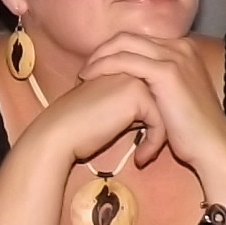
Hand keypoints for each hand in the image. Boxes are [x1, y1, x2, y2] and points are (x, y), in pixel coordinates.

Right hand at [25, 67, 159, 171]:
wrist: (59, 134)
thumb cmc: (79, 128)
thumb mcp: (110, 110)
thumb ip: (131, 106)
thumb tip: (154, 118)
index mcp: (121, 66)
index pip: (153, 90)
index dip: (154, 116)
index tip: (147, 142)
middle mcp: (130, 65)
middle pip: (163, 97)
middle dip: (162, 126)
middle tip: (152, 150)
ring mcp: (134, 76)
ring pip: (165, 109)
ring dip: (159, 137)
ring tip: (146, 156)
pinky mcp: (137, 94)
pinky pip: (159, 121)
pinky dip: (154, 143)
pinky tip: (140, 158)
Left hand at [77, 34, 225, 179]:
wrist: (212, 147)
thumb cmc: (193, 131)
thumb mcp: (175, 98)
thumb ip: (158, 84)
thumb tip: (134, 84)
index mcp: (184, 50)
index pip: (139, 40)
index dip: (114, 50)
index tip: (95, 66)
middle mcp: (181, 47)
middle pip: (129, 37)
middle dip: (103, 50)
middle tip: (85, 68)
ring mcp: (175, 57)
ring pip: (124, 44)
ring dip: (99, 57)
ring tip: (83, 74)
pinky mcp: (167, 71)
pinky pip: (125, 60)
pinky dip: (104, 66)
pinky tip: (90, 78)